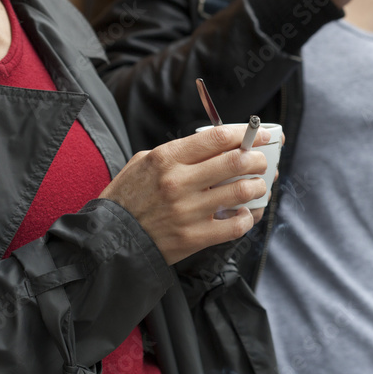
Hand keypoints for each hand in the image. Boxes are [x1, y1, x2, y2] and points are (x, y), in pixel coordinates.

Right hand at [100, 126, 270, 264]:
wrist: (110, 240)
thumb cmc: (127, 199)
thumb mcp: (142, 162)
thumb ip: (177, 152)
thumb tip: (216, 145)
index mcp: (166, 158)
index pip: (218, 137)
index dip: (247, 133)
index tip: (262, 134)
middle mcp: (179, 182)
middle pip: (236, 161)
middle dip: (258, 159)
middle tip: (262, 163)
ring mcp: (188, 211)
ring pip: (241, 192)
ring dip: (257, 188)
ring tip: (256, 187)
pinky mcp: (194, 237)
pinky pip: (236, 225)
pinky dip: (247, 218)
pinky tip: (243, 214)